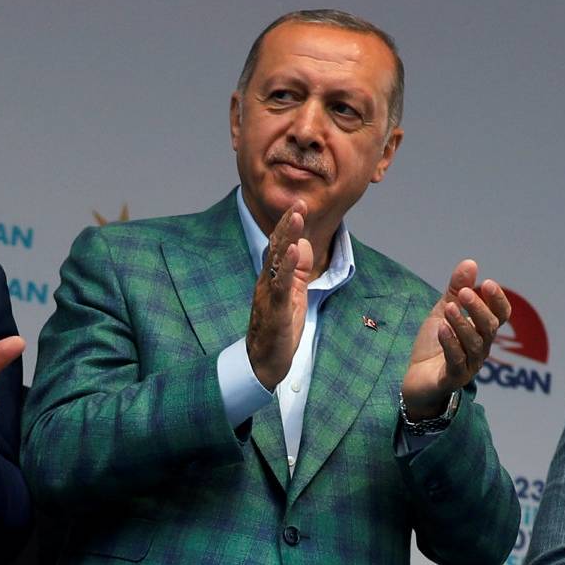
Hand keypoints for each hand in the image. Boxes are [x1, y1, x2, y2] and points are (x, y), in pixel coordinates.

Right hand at [246, 205, 312, 390]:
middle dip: (288, 224)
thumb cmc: (278, 331)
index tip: (299, 204)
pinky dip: (286, 266)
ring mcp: (268, 295)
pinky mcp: (275, 310)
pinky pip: (280, 285)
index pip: (278, 247)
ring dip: (287, 238)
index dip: (288, 226)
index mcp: (271, 279)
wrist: (263, 363)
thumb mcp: (292, 295)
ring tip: (297, 217)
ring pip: (276, 261)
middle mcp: (266, 282)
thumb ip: (296, 271)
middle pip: (275, 247)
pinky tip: (292, 250)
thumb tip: (301, 245)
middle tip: (299, 202)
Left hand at [400, 260, 510, 418]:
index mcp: (481, 332)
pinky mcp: (452, 380)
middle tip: (465, 293)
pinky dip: (451, 343)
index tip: (487, 283)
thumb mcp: (442, 313)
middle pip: (489, 328)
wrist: (415, 381)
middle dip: (479, 309)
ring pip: (474, 344)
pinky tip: (442, 328)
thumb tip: (470, 263)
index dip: (497, 300)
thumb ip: (456, 291)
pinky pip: (456, 361)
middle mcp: (480, 350)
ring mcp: (469, 366)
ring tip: (449, 309)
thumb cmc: (433, 346)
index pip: (500, 315)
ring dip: (462, 324)